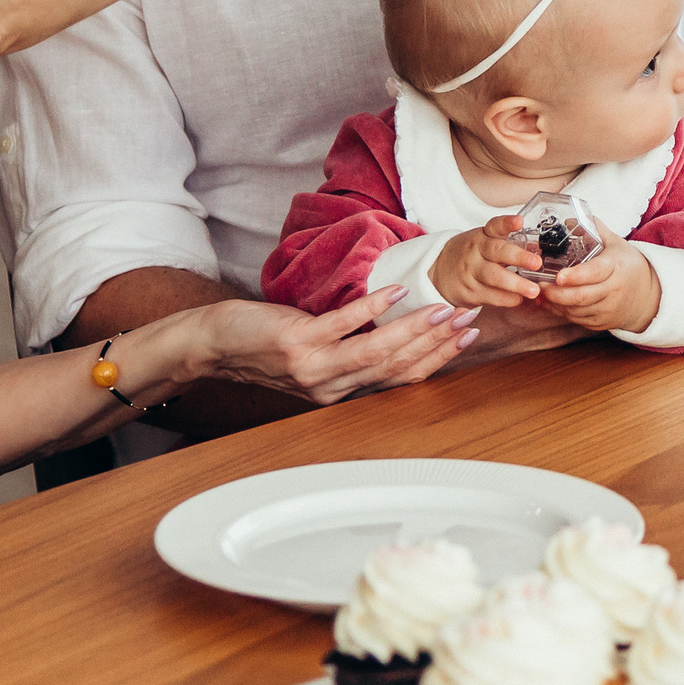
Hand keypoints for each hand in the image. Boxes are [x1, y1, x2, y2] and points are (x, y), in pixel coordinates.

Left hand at [194, 287, 476, 402]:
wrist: (215, 346)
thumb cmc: (264, 346)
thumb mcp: (317, 358)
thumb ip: (353, 350)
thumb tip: (398, 328)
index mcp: (342, 391)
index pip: (402, 377)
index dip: (439, 357)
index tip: (468, 334)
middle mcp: (332, 387)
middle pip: (397, 367)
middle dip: (438, 342)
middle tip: (468, 317)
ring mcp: (315, 368)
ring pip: (377, 352)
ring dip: (415, 330)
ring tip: (442, 309)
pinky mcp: (298, 343)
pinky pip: (343, 326)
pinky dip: (373, 309)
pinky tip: (395, 293)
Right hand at [430, 215, 544, 308]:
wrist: (437, 272)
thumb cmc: (470, 255)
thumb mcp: (483, 242)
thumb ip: (507, 244)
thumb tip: (538, 248)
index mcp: (482, 236)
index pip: (495, 226)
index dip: (507, 223)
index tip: (520, 221)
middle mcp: (475, 251)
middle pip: (496, 252)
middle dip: (518, 257)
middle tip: (537, 263)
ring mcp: (470, 272)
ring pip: (493, 277)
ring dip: (515, 284)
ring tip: (534, 290)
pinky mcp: (468, 292)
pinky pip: (489, 296)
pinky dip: (505, 299)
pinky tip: (518, 299)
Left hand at [536, 237, 660, 333]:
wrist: (648, 295)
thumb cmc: (628, 265)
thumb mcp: (617, 244)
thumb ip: (594, 229)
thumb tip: (569, 216)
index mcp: (616, 267)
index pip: (595, 273)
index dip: (576, 276)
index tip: (558, 276)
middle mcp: (614, 290)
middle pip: (581, 296)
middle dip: (556, 294)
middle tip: (539, 285)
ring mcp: (609, 309)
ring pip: (577, 311)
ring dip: (555, 304)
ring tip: (540, 293)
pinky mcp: (603, 322)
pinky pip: (578, 320)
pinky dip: (562, 313)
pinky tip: (550, 304)